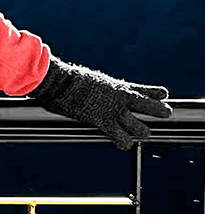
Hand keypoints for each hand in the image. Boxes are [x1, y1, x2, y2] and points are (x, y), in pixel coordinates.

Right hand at [29, 55, 171, 149]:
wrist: (59, 82)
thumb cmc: (69, 79)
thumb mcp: (92, 80)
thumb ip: (101, 88)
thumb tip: (95, 87)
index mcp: (118, 87)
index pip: (144, 90)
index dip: (156, 93)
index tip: (163, 95)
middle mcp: (120, 99)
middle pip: (151, 107)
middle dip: (160, 111)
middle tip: (165, 113)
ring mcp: (113, 111)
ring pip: (141, 128)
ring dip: (141, 132)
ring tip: (141, 133)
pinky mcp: (103, 121)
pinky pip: (121, 138)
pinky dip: (123, 142)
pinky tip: (123, 144)